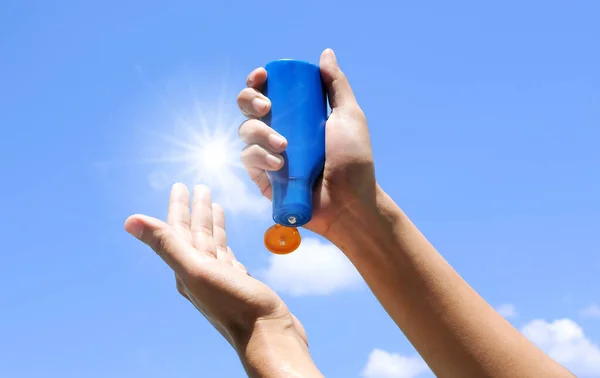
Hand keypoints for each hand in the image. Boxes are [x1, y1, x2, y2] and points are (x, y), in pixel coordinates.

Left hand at [124, 183, 306, 350]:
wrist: (267, 335)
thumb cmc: (234, 304)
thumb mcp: (197, 270)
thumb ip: (166, 244)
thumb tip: (129, 220)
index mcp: (187, 269)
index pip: (178, 230)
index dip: (178, 207)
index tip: (180, 185)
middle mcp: (200, 274)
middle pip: (196, 235)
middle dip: (196, 210)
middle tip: (199, 187)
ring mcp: (220, 280)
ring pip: (213, 245)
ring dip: (212, 225)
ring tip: (215, 205)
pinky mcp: (239, 286)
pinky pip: (229, 259)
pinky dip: (227, 245)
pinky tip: (227, 243)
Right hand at [238, 48, 375, 236]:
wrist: (350, 201)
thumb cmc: (354, 160)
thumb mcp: (348, 116)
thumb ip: (336, 85)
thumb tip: (325, 54)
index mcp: (295, 115)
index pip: (267, 92)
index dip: (257, 81)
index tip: (262, 76)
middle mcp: (278, 132)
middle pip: (248, 108)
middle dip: (249, 100)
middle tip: (266, 107)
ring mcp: (268, 155)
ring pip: (245, 132)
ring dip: (259, 133)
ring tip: (284, 145)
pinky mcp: (263, 178)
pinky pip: (247, 159)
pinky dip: (258, 157)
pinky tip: (278, 164)